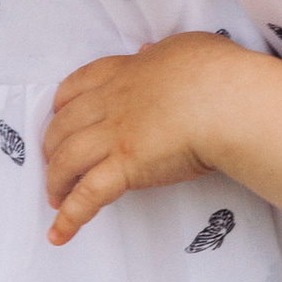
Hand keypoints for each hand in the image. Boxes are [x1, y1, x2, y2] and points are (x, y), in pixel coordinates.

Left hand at [44, 35, 244, 244]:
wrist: (230, 100)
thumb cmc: (220, 73)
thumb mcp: (186, 47)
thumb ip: (162, 54)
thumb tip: (150, 53)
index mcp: (127, 72)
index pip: (79, 84)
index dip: (62, 103)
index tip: (58, 113)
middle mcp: (113, 102)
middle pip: (64, 124)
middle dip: (51, 145)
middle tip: (53, 161)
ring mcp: (116, 135)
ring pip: (66, 159)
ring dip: (55, 181)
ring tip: (55, 197)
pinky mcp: (127, 167)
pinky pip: (87, 196)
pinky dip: (69, 217)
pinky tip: (59, 234)